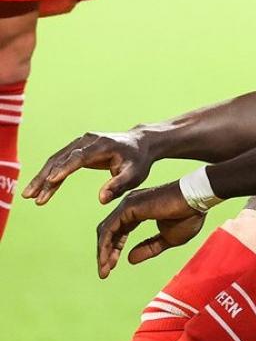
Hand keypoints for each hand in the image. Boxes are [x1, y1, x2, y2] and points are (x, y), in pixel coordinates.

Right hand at [23, 131, 153, 205]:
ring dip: (42, 178)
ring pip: (56, 160)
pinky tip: (43, 191)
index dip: (64, 169)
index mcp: (102, 145)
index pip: (79, 157)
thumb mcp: (134, 175)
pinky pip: (60, 162)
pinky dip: (50, 176)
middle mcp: (88, 140)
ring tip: (30, 196)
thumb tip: (101, 199)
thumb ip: (118, 186)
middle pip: (61, 158)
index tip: (50, 182)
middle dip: (45, 177)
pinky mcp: (78, 149)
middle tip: (30, 195)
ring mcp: (81, 143)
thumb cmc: (138, 161)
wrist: (141, 145)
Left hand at [96, 182, 205, 278]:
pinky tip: (106, 259)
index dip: (114, 249)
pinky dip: (105, 245)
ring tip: (104, 270)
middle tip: (104, 272)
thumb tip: (129, 259)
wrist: (198, 200)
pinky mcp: (129, 207)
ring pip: (106, 231)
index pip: (118, 231)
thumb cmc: (188, 215)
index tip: (112, 266)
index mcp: (138, 211)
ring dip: (103, 252)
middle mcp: (130, 205)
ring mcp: (128, 204)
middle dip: (105, 253)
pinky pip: (110, 229)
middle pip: (109, 231)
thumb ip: (149, 248)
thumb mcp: (168, 239)